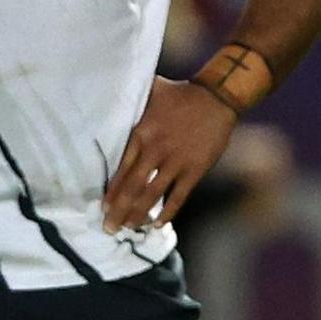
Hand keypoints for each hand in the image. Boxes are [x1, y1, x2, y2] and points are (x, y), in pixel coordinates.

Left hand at [103, 78, 237, 233]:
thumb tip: (107, 94)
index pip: (121, 169)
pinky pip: (179, 196)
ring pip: (152, 195)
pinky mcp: (195, 170)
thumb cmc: (181, 94)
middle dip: (119, 210)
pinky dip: (168, 212)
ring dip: (139, 214)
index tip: (103, 208)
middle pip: (133, 187)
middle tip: (109, 228)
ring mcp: (176, 162)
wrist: (217, 98)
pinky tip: (158, 224)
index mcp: (141, 133)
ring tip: (130, 228)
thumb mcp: (150, 92)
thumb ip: (131, 99)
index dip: (112, 191)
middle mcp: (155, 151)